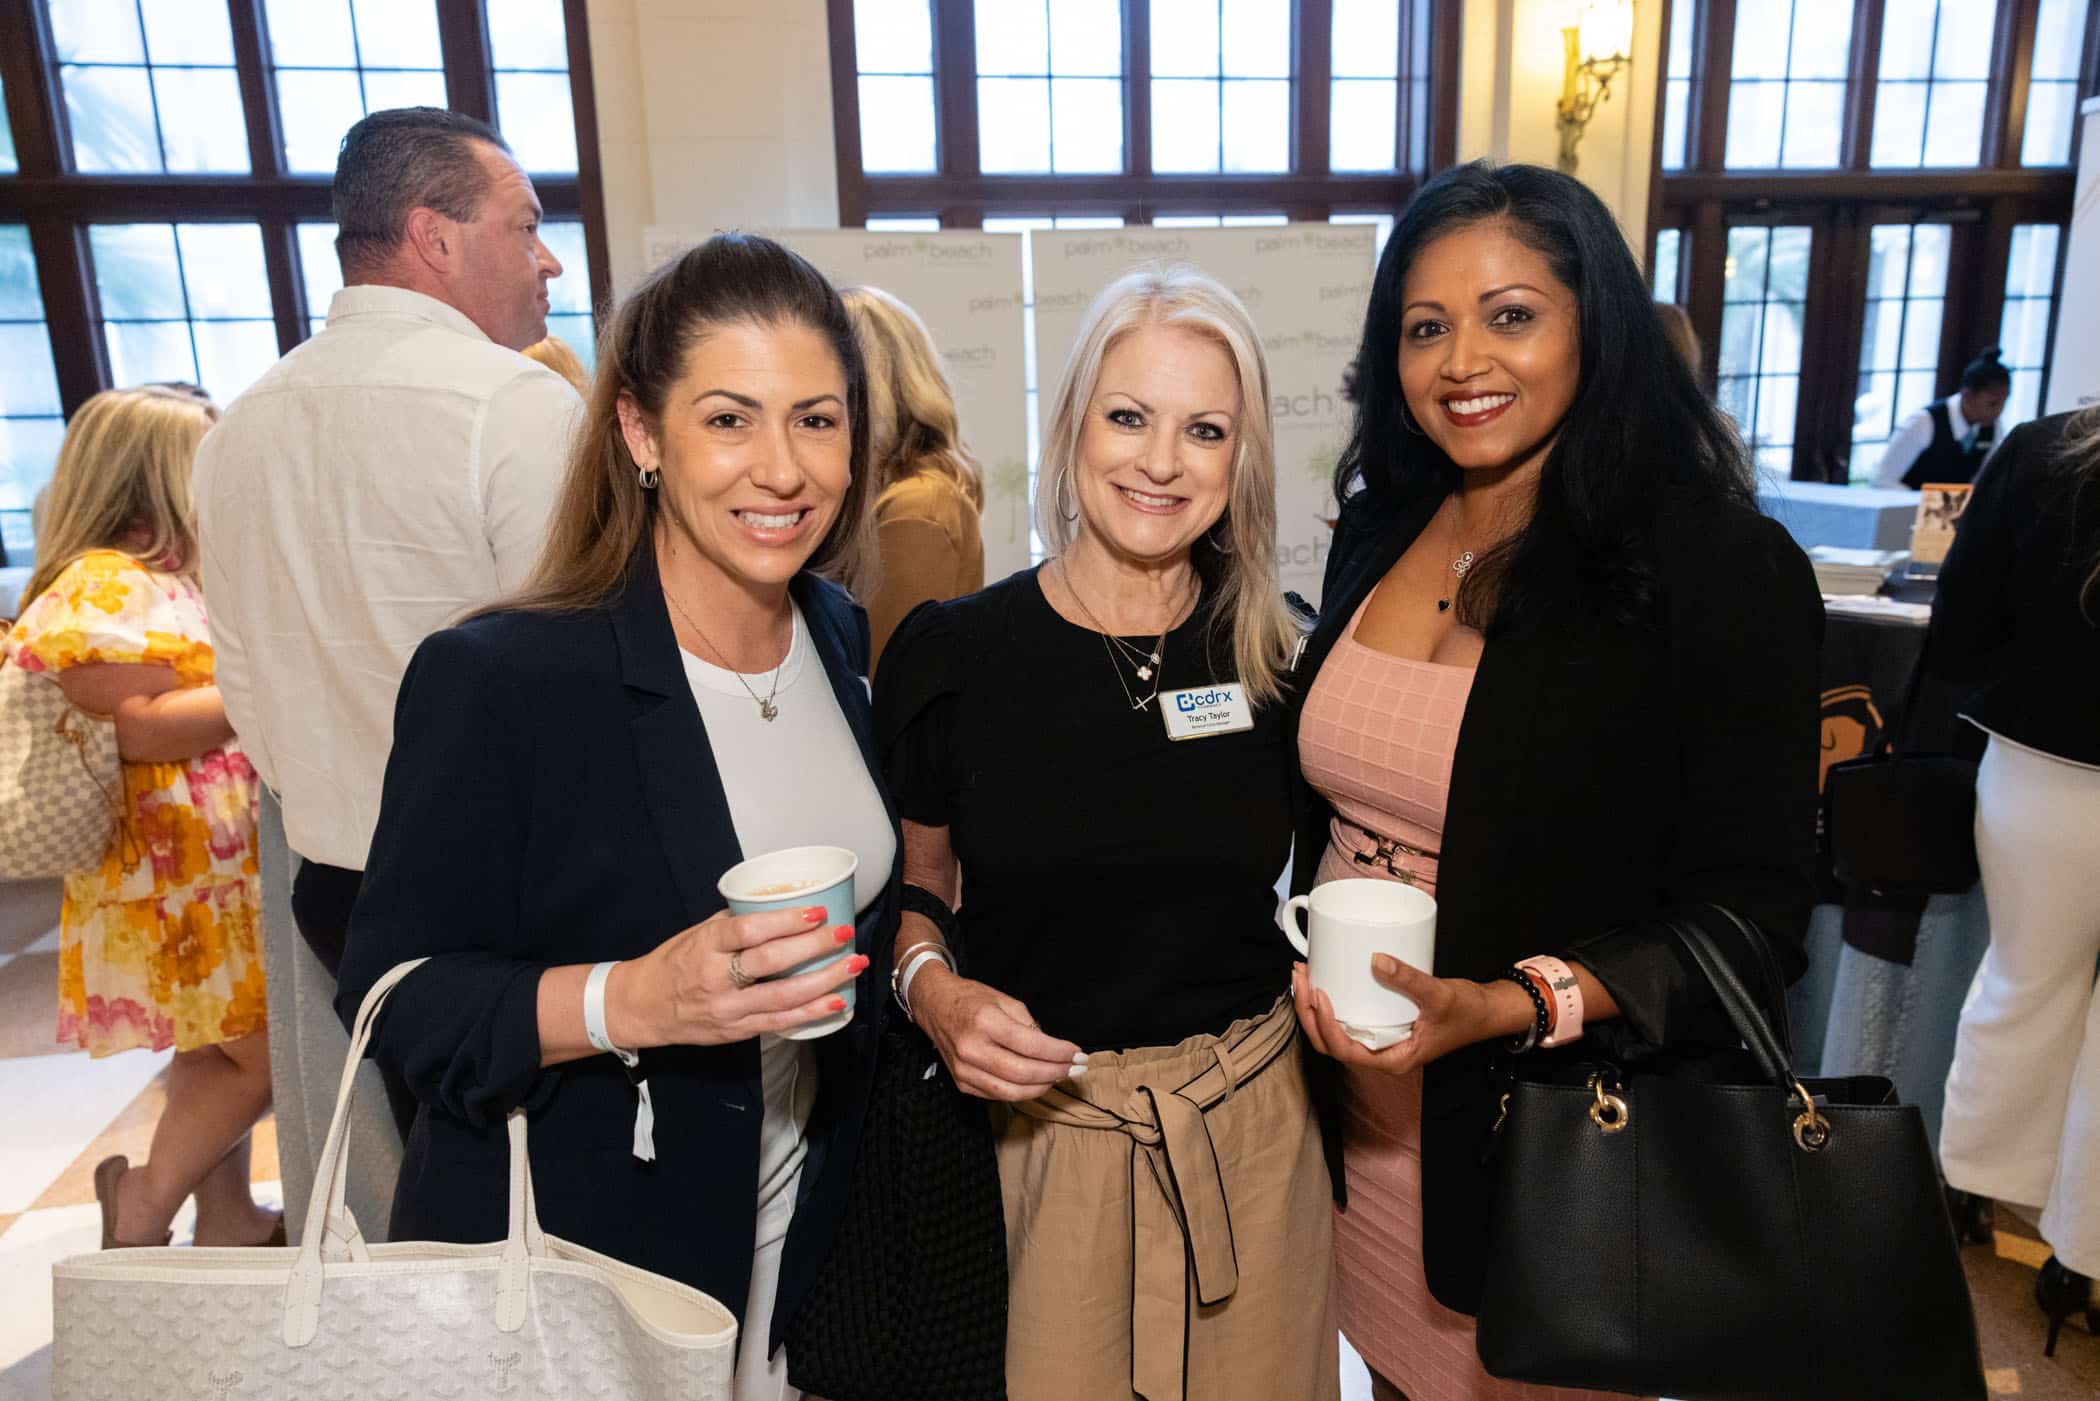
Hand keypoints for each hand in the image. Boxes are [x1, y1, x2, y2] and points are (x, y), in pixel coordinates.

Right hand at [612, 905, 865, 1047]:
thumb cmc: (673, 963)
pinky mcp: (737, 1030)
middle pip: (771, 962)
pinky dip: (812, 1013)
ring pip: (783, 996)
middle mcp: (716, 979)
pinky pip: (781, 1022)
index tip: (817, 911)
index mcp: (705, 946)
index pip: (748, 932)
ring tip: (853, 966)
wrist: (643, 1007)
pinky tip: (837, 1002)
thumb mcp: (697, 934)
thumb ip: (736, 922)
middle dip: (814, 947)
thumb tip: (780, 906)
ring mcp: (728, 1009)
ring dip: (824, 981)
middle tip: (844, 934)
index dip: (785, 921)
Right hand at [909, 962, 1086, 1100]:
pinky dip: (1022, 1091)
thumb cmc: (971, 999)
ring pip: (1012, 1091)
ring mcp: (964, 1069)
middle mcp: (971, 1048)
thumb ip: (1028, 1025)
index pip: (1030, 1044)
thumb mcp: (1004, 999)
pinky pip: (998, 1095)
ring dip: (1042, 1087)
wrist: (934, 1005)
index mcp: (984, 1021)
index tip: (1078, 1053)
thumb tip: (1052, 1050)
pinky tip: (1037, 1082)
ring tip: (1059, 1076)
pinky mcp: (962, 1083)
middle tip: (1075, 1068)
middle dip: (1055, 1073)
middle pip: (1023, 1072)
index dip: (1058, 1053)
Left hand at [1290, 956, 1521, 1077]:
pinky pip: (1347, 1018)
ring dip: (1312, 1007)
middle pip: (1330, 1043)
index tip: (1320, 994)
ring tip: (1303, 975)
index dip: (1326, 1026)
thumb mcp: (1439, 995)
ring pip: (1333, 1032)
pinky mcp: (1379, 1024)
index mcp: (1392, 1060)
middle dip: (1309, 1012)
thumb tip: (1376, 960)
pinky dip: (1329, 1002)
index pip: (1346, 1051)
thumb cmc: (1467, 1013)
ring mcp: (1378, 1040)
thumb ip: (1409, 979)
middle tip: (1301, 978)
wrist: (1486, 1012)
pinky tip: (1322, 978)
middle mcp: (1380, 1054)